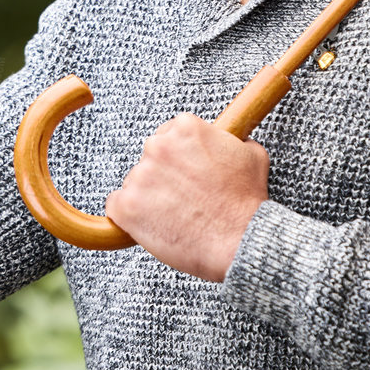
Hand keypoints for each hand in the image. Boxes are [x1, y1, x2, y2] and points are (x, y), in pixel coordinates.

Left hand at [103, 113, 269, 280]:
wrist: (239, 241)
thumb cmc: (247, 203)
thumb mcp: (252, 156)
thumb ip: (233, 141)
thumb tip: (233, 140)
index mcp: (185, 128)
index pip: (170, 135)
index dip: (180, 158)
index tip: (187, 174)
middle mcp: (158, 146)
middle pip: (150, 157)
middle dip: (163, 175)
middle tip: (183, 197)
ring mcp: (139, 176)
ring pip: (135, 183)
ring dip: (149, 197)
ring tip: (175, 216)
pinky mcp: (126, 206)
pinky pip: (116, 206)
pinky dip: (130, 217)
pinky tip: (151, 225)